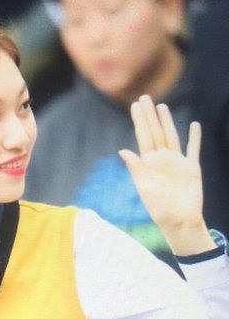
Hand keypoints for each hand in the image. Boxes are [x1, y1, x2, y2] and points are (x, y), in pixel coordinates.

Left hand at [119, 95, 214, 254]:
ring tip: (161, 106)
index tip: (134, 105)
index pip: (143, 137)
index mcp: (149, 164)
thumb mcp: (145, 189)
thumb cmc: (160, 210)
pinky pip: (193, 149)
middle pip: (155, 132)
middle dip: (150, 115)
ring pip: (172, 136)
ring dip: (167, 121)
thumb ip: (136, 168)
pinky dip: (195, 137)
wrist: (180, 221)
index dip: (139, 121)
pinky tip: (194, 125)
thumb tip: (123, 150)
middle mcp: (162, 160)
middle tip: (145, 97)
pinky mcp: (192, 168)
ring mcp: (177, 162)